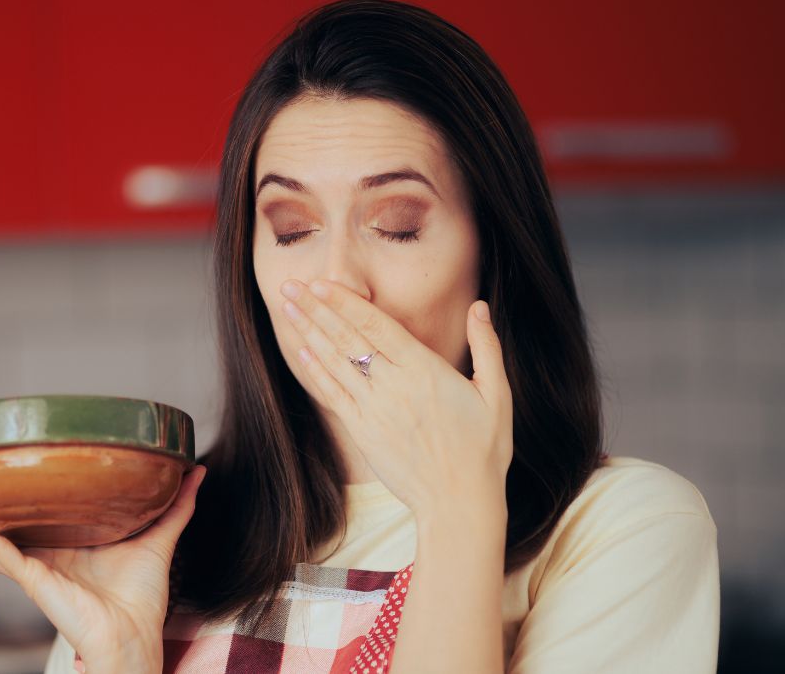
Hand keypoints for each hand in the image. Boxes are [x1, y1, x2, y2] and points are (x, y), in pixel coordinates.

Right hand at [0, 465, 205, 673]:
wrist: (135, 636)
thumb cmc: (142, 600)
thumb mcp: (159, 538)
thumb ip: (176, 505)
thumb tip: (195, 469)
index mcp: (67, 550)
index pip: (34, 521)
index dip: (15, 501)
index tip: (2, 474)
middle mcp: (44, 559)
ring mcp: (34, 569)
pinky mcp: (32, 578)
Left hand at [279, 279, 511, 517]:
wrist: (459, 503)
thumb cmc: (483, 450)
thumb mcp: (497, 395)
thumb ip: (487, 347)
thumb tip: (479, 306)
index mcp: (425, 371)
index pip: (377, 326)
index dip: (346, 302)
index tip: (321, 282)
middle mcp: (394, 386)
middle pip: (348, 338)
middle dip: (316, 309)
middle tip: (290, 285)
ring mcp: (374, 410)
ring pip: (335, 362)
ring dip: (309, 333)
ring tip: (287, 308)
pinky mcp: (363, 432)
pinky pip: (333, 395)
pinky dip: (315, 371)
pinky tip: (300, 351)